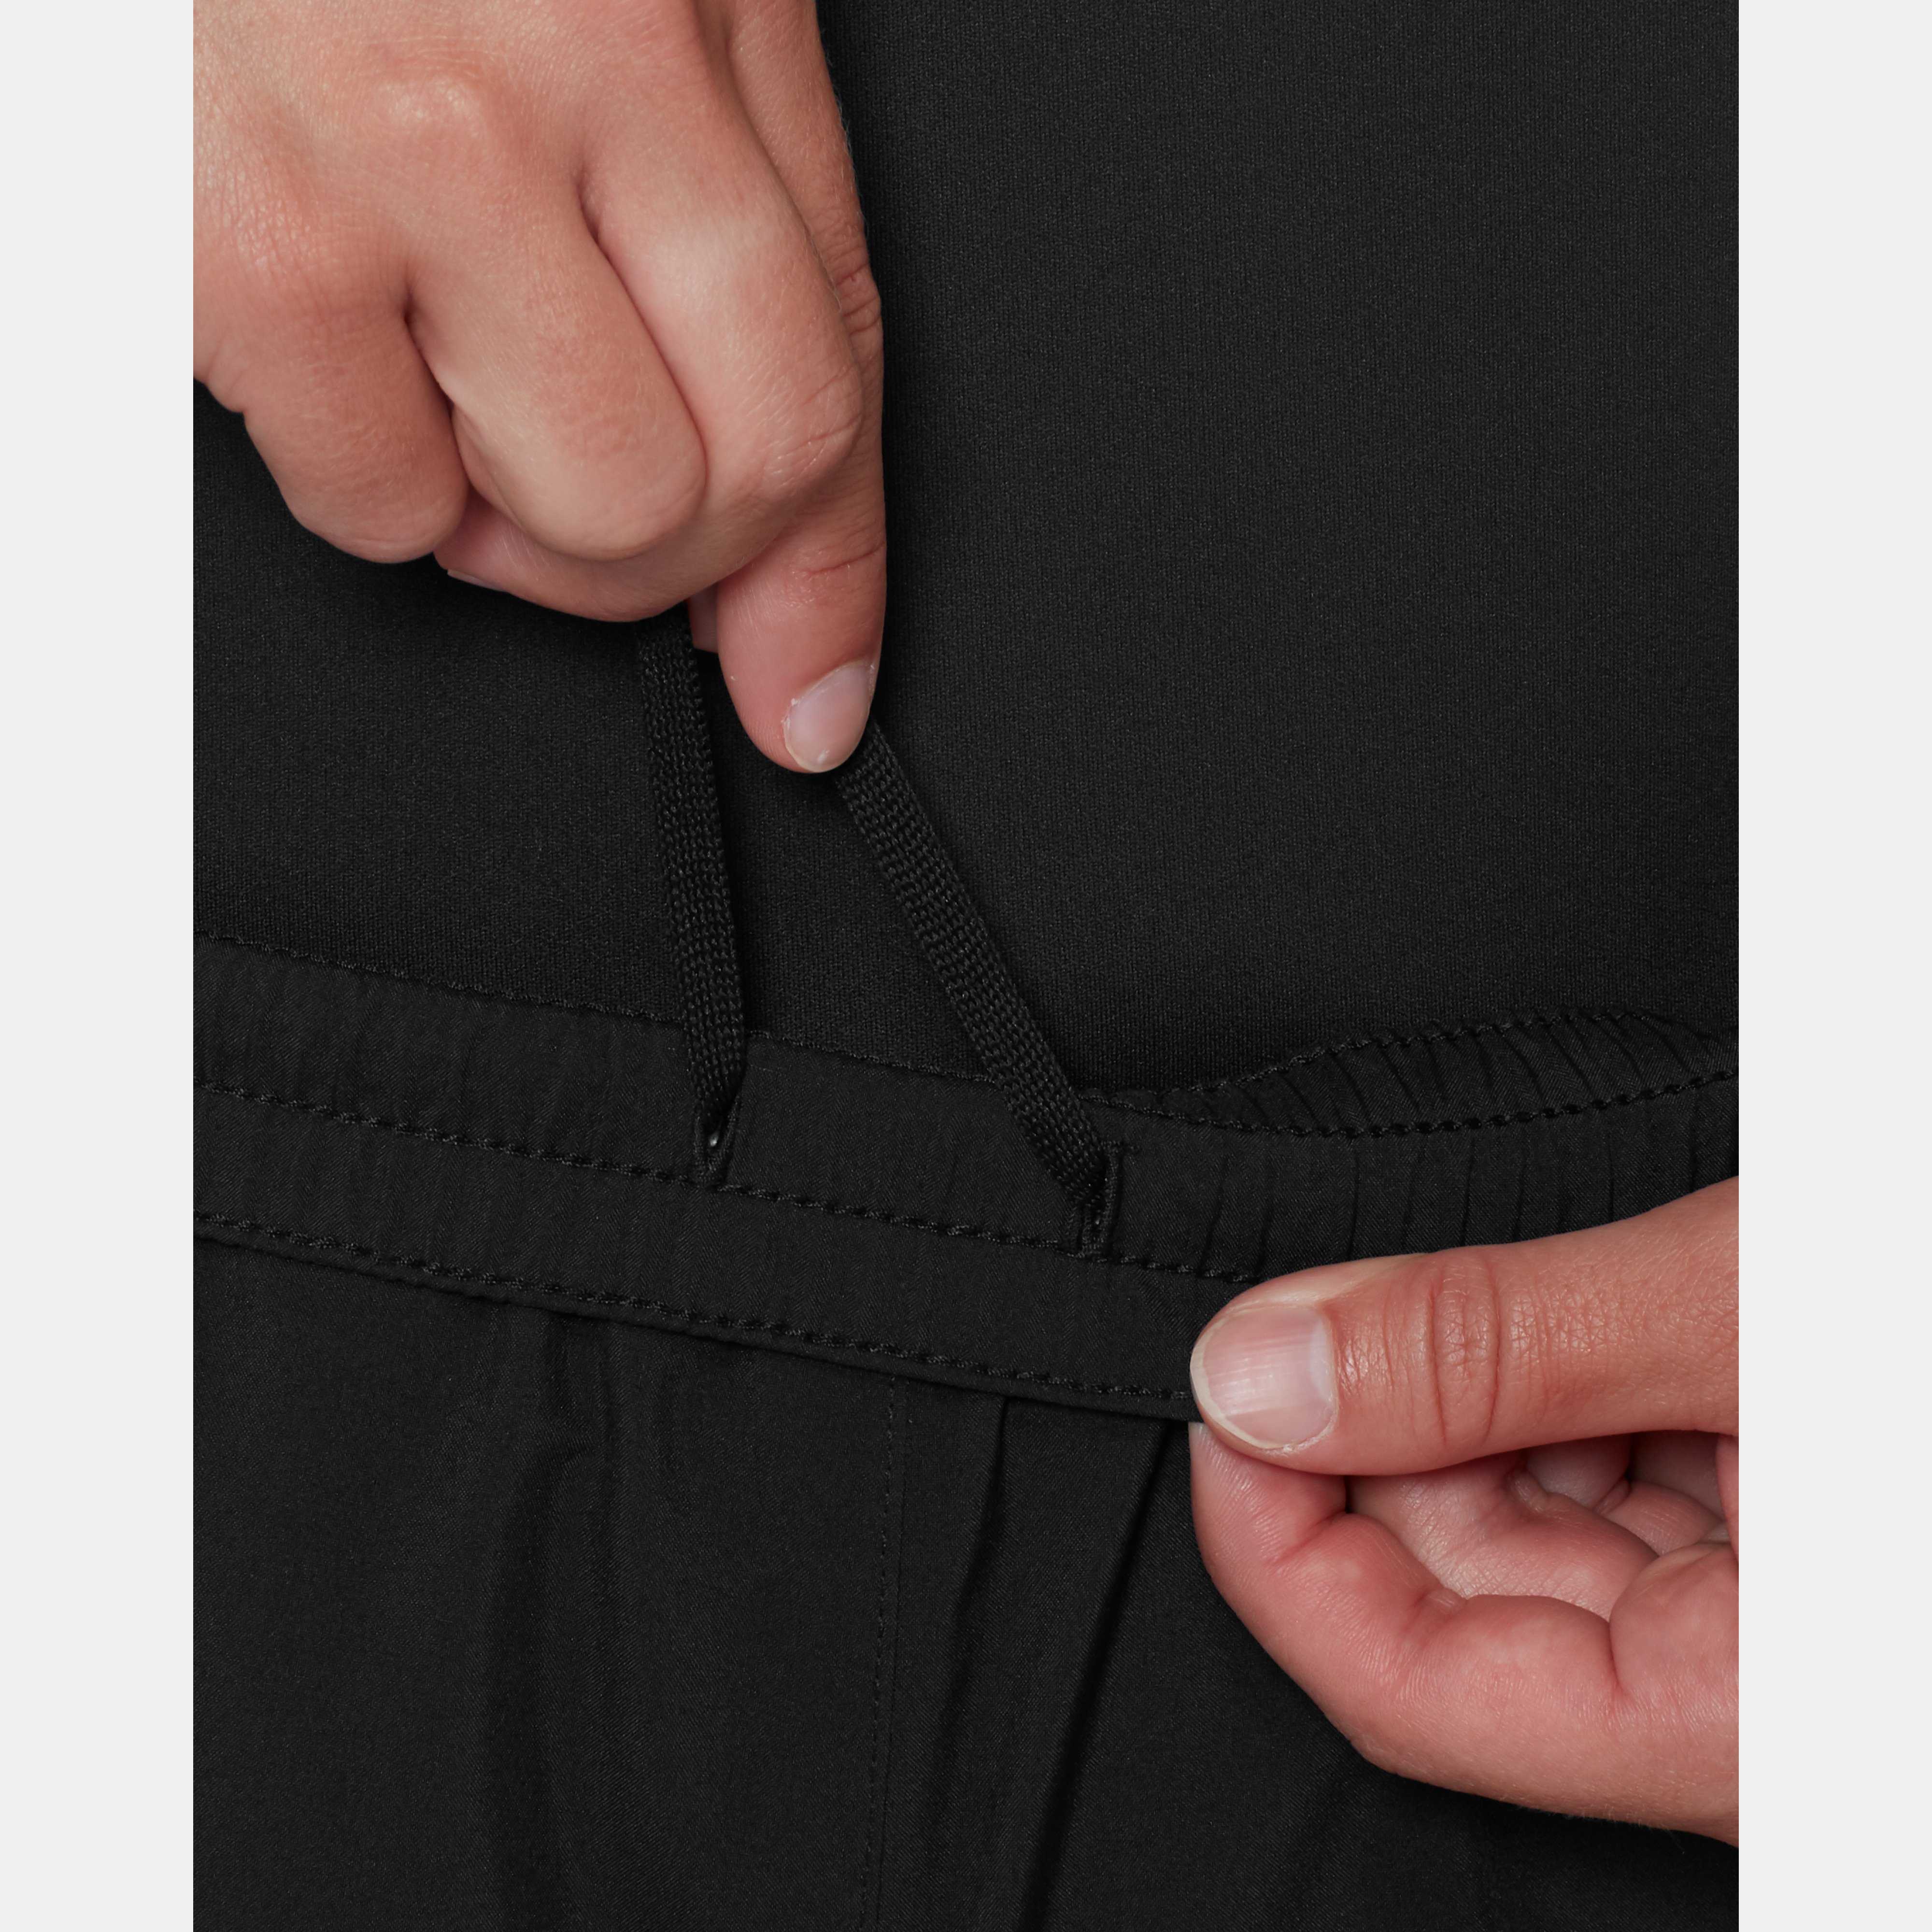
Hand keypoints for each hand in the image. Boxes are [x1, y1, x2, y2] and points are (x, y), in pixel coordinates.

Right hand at [196, 0, 883, 770]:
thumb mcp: (635, 3)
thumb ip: (743, 245)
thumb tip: (782, 555)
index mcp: (685, 4)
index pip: (827, 374)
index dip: (823, 573)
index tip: (811, 684)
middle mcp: (565, 71)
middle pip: (715, 484)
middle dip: (664, 554)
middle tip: (583, 481)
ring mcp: (401, 163)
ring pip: (567, 523)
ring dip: (512, 518)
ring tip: (448, 373)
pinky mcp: (241, 247)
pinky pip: (375, 504)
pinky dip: (368, 472)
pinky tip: (339, 334)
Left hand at [1189, 1180, 1737, 1841]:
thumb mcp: (1735, 1306)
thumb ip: (1491, 1345)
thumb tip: (1266, 1369)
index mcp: (1753, 1724)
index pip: (1414, 1688)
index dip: (1274, 1543)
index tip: (1221, 1403)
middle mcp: (1758, 1712)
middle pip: (1462, 1601)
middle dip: (1379, 1439)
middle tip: (1344, 1304)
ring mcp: (1769, 1635)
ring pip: (1538, 1541)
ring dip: (1477, 1403)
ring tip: (1507, 1294)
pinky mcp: (1789, 1560)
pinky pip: (1626, 1507)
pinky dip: (1566, 1402)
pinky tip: (1581, 1321)